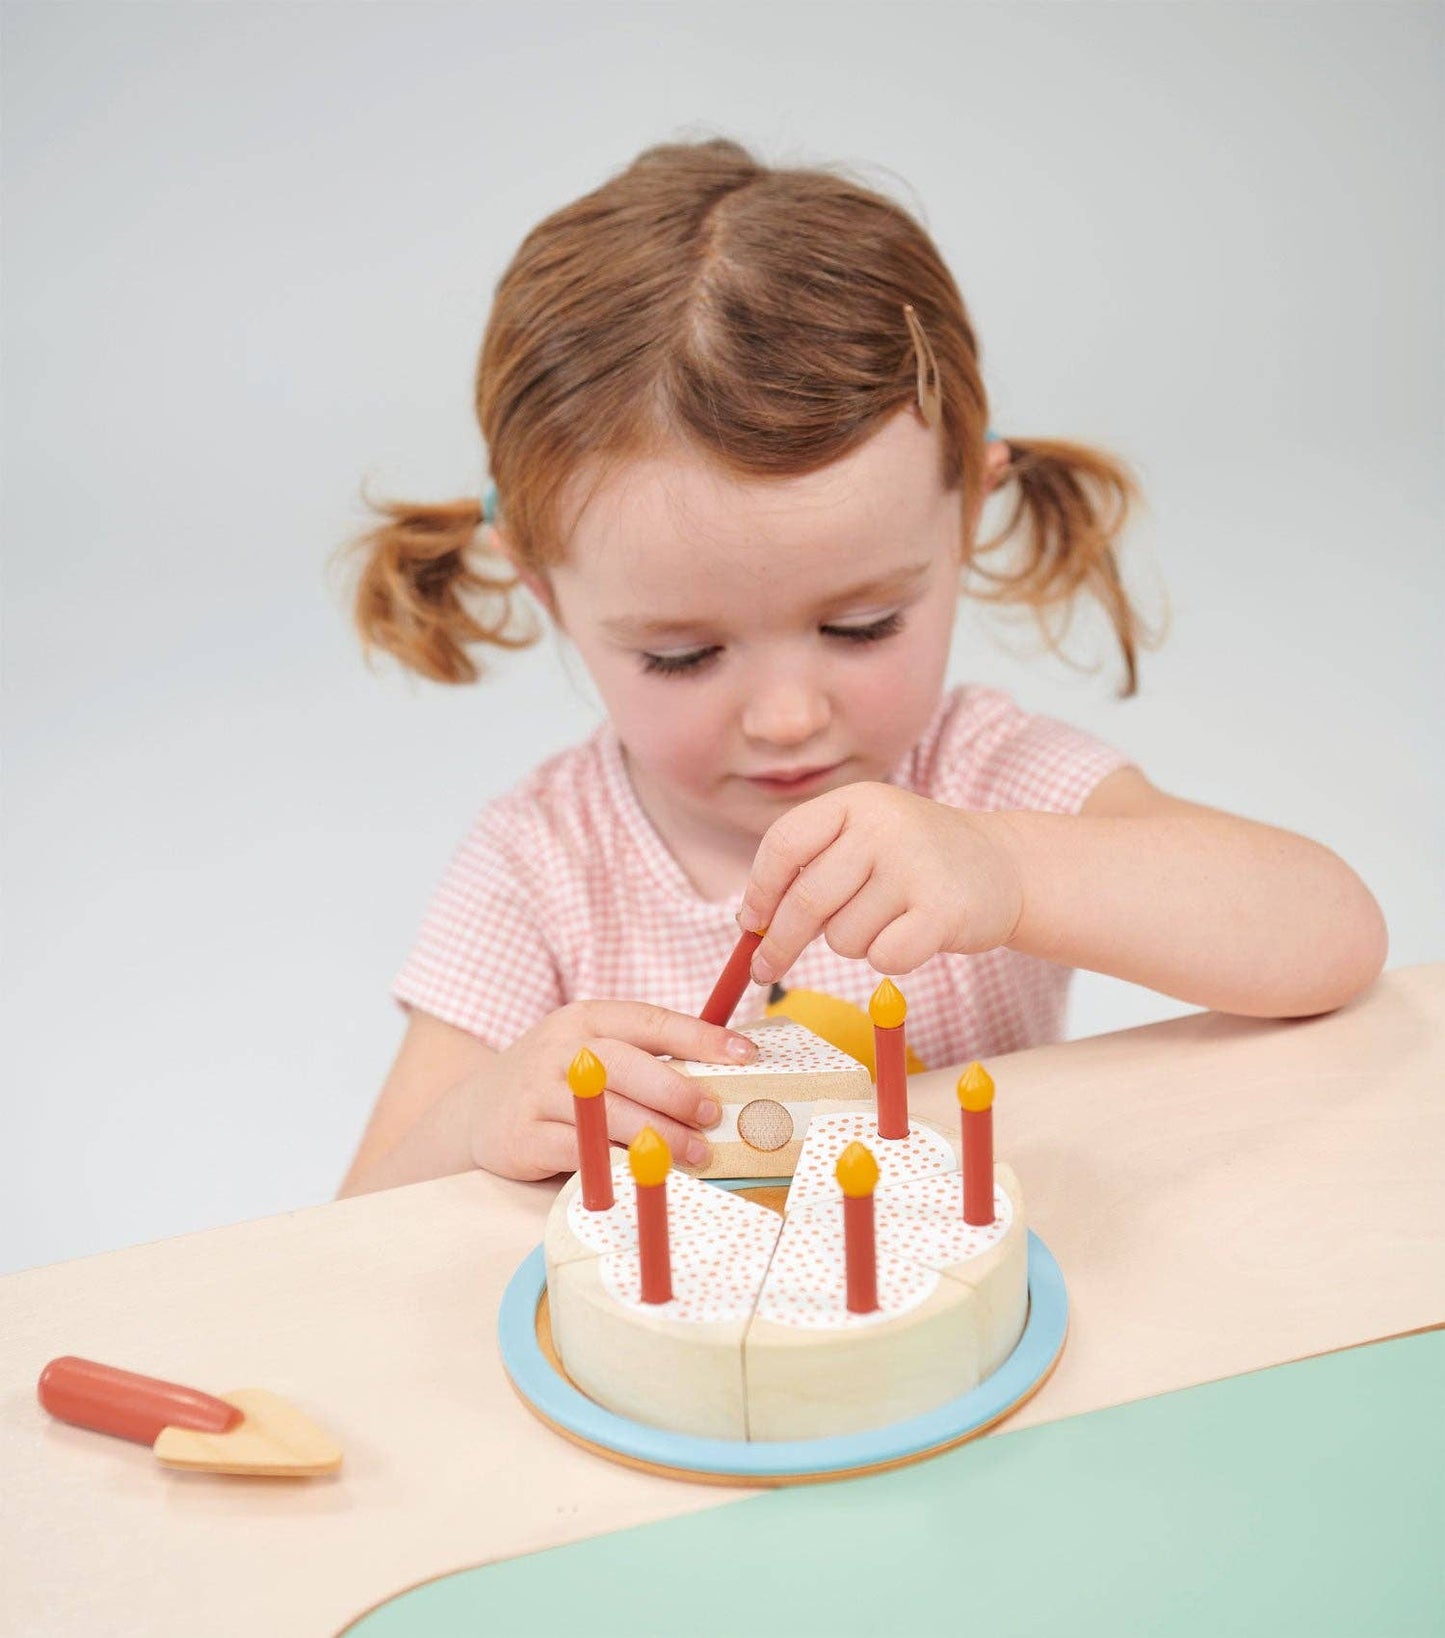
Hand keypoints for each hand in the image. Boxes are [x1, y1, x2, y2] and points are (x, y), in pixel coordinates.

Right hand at [466, 1000, 757, 1181]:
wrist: (474, 1110)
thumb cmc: (556, 1080)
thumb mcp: (590, 1050)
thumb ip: (644, 1057)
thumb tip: (723, 1074)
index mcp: (587, 1018)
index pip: (650, 1020)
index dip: (700, 1036)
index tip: (745, 1053)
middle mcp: (560, 1047)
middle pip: (626, 1064)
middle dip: (676, 1090)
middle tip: (713, 1114)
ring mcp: (537, 1090)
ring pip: (605, 1111)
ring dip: (655, 1135)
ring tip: (695, 1153)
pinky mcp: (522, 1134)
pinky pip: (577, 1150)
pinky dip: (614, 1163)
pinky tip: (643, 1174)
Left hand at [738, 783, 1024, 984]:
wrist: (1004, 866)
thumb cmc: (916, 861)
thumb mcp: (865, 838)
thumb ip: (812, 866)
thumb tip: (751, 923)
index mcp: (856, 801)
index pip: (784, 843)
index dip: (759, 890)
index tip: (749, 925)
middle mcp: (884, 825)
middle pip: (806, 899)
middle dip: (780, 943)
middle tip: (766, 969)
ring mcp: (916, 865)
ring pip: (843, 936)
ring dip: (854, 943)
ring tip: (889, 919)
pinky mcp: (944, 910)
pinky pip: (883, 957)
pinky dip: (890, 958)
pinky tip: (913, 935)